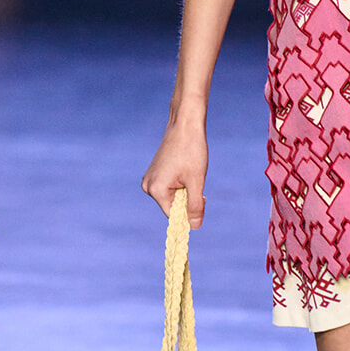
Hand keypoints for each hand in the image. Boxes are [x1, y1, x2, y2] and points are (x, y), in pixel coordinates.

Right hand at [141, 104, 207, 226]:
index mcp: (156, 190)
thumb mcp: (196, 181)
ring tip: (190, 170)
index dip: (189, 210)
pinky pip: (169, 186)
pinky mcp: (154, 172)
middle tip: (196, 179)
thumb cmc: (191, 150)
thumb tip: (195, 227)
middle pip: (172, 206)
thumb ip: (195, 206)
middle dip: (187, 198)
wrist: (185, 124)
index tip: (202, 197)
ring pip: (172, 196)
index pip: (174, 215)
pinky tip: (185, 167)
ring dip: (185, 190)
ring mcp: (149, 178)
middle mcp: (147, 186)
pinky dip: (180, 182)